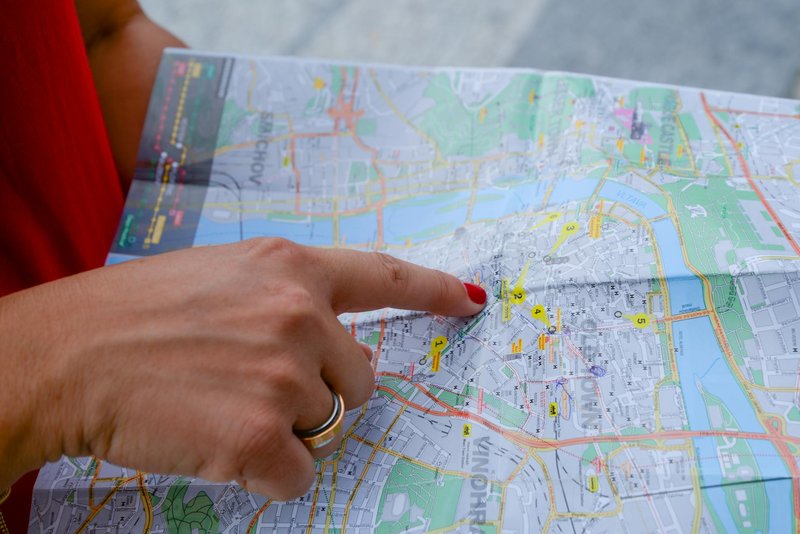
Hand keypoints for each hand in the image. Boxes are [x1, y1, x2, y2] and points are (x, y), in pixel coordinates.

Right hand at [0, 238, 485, 498]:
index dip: (432, 290)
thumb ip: (290, 300)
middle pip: (360, 378)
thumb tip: (347, 347)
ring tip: (221, 405)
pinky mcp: (264, 437)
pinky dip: (266, 473)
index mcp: (290, 267)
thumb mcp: (222, 278)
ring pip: (327, 426)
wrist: (66, 356)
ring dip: (285, 429)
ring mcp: (286, 376)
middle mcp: (300, 314)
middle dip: (321, 391)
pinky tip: (217, 444)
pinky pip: (299, 474)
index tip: (469, 300)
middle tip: (252, 385)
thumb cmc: (134, 314)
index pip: (383, 275)